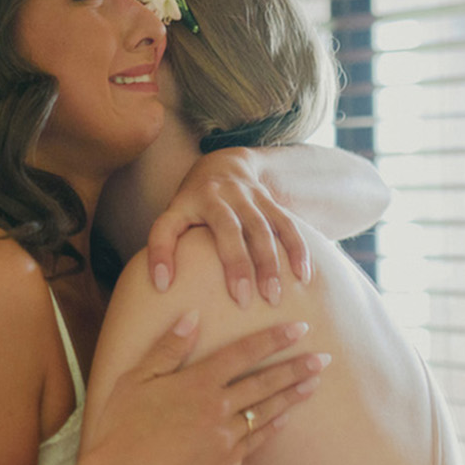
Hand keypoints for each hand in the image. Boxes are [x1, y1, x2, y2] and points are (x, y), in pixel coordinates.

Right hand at [84, 312, 327, 464]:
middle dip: (296, 367)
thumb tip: (192, 315)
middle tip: (324, 358)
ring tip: (315, 384)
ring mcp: (223, 437)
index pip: (244, 352)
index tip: (299, 328)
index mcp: (197, 382)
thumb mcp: (136, 378)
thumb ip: (168, 347)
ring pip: (267, 411)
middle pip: (265, 382)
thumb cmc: (122, 427)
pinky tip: (286, 418)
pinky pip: (256, 441)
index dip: (273, 339)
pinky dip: (273, 427)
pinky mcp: (223, 463)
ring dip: (293, 396)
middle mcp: (217, 407)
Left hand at [147, 148, 309, 306]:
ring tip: (274, 297)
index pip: (166, 227)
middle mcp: (216, 196)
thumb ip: (167, 244)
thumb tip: (160, 287)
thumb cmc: (193, 205)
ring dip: (270, 263)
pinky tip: (303, 277)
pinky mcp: (268, 200)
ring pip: (261, 228)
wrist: (225, 163)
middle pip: (227, 228)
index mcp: (185, 203)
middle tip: (241, 300)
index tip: (162, 285)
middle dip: (236, 264)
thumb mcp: (174, 216)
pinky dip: (297, 250)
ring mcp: (245, 196)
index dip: (161, 255)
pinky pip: (286, 224)